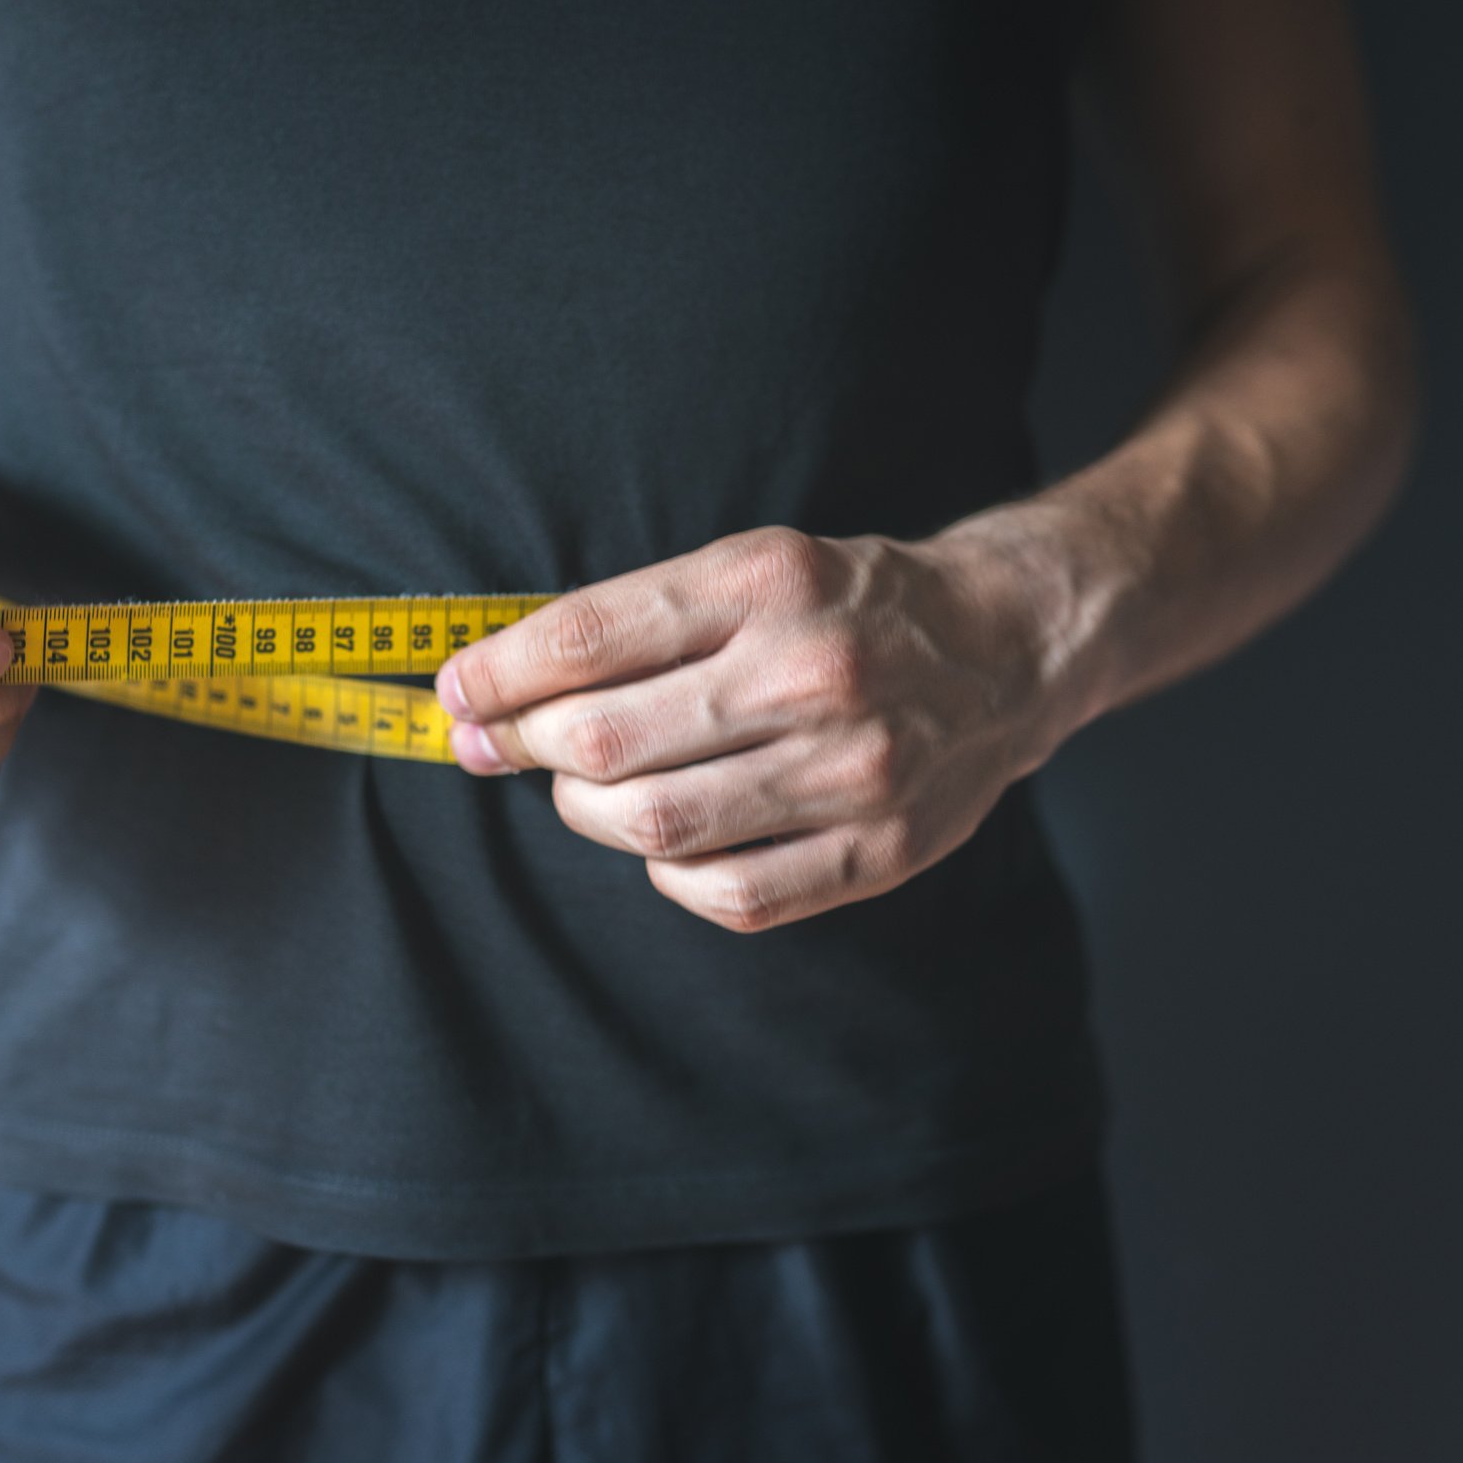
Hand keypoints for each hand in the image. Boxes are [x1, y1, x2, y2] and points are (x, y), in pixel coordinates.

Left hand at [433, 524, 1079, 931]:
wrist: (1004, 648)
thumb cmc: (847, 607)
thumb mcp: (750, 568)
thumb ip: (630, 623)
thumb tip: (486, 691)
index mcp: (769, 582)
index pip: (587, 637)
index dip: (496, 673)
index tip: (457, 691)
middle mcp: (811, 673)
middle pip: (601, 741)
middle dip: (525, 747)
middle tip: (503, 744)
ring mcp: (851, 771)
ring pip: (649, 824)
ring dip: (583, 812)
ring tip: (584, 788)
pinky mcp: (877, 852)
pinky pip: (723, 894)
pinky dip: (666, 873)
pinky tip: (670, 836)